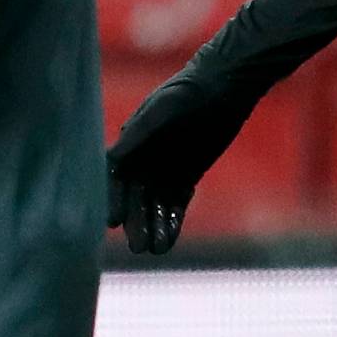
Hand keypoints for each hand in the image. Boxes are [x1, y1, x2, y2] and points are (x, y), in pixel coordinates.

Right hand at [106, 72, 254, 254]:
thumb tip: (113, 160)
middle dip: (136, 221)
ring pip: (154, 205)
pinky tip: (168, 240)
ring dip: (153, 226)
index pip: (115, 177)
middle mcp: (143, 160)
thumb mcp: (162, 110)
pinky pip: (175, 204)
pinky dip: (171, 221)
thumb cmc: (189, 93)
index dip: (112, 199)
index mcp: (131, 143)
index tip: (112, 222)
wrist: (224, 87)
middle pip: (134, 198)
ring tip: (156, 249)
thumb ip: (139, 134)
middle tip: (138, 247)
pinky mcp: (185, 178)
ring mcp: (164, 170)